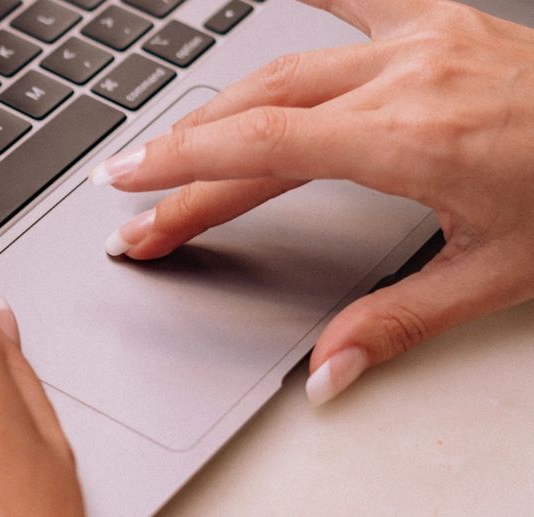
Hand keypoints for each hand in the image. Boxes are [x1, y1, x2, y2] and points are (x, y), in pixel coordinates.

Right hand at [92, 0, 533, 404]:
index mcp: (412, 140)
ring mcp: (423, 39)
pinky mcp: (440, 21)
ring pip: (286, 64)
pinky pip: (352, 3)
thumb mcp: (496, 277)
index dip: (181, 172)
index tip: (128, 194)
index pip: (262, 150)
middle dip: (183, 162)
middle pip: (257, 114)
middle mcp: (408, 78)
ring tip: (176, 147)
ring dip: (220, 109)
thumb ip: (396, 321)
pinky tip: (264, 7)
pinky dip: (298, 9)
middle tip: (134, 206)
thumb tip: (327, 371)